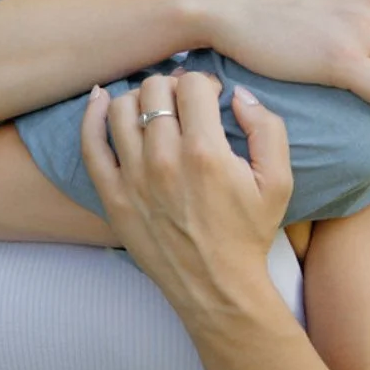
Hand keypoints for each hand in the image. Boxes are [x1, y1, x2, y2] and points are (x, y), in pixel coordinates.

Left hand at [80, 71, 291, 328]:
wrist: (217, 287)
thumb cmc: (248, 233)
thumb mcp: (278, 181)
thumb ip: (268, 128)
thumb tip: (239, 93)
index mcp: (205, 152)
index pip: (191, 85)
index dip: (203, 81)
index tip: (210, 96)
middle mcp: (164, 161)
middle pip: (154, 90)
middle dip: (171, 85)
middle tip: (182, 101)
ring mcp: (132, 179)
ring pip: (121, 107)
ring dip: (138, 97)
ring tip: (153, 107)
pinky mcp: (111, 196)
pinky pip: (91, 143)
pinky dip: (92, 115)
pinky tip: (101, 100)